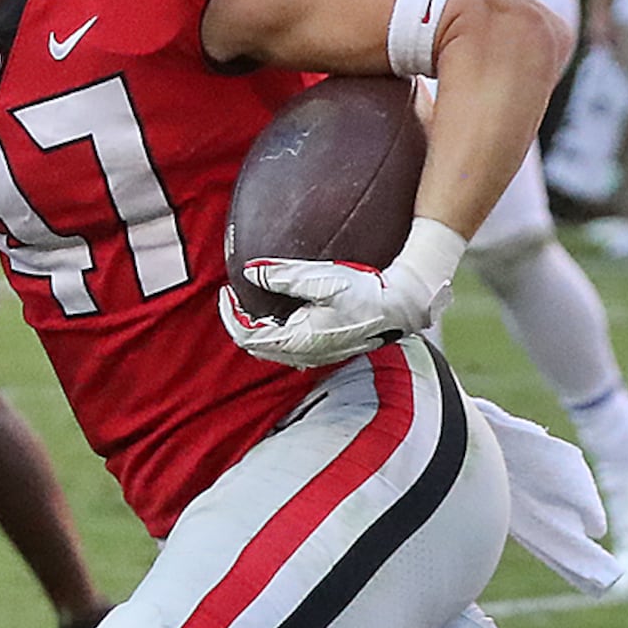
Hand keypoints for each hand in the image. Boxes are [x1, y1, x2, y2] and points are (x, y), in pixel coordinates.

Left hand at [226, 219, 465, 368]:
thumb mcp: (321, 278)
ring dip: (257, 328)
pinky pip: (288, 347)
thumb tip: (250, 272)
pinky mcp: (325, 350)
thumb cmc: (364, 290)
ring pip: (272, 348)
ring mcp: (315, 354)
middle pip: (256, 345)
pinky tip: (279, 313)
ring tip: (252, 302)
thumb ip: (283, 275)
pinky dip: (274, 332)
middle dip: (239, 322)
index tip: (226, 291)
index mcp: (298, 338)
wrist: (401, 306)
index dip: (230, 315)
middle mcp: (304, 353)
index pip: (248, 335)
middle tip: (235, 296)